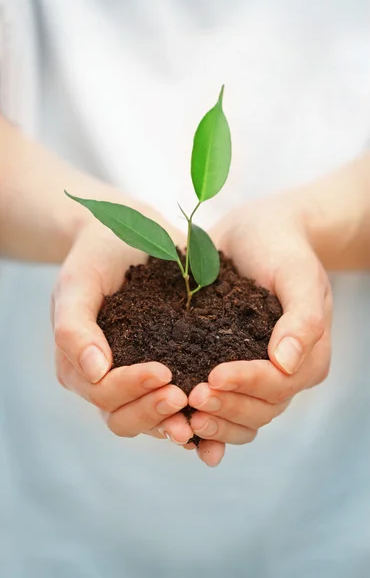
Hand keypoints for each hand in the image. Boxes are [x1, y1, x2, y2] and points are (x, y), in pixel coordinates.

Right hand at [52, 218, 194, 444]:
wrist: (127, 235)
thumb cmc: (97, 256)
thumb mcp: (78, 283)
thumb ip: (74, 327)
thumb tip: (95, 372)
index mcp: (80, 365)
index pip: (102, 392)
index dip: (131, 388)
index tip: (163, 371)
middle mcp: (106, 381)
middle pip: (124, 418)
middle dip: (153, 411)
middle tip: (184, 396)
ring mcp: (136, 381)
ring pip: (151, 421)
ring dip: (175, 421)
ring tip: (203, 409)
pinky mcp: (168, 372)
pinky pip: (178, 407)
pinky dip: (195, 417)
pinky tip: (220, 414)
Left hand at [189, 194, 331, 466]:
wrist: (255, 232)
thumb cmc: (281, 247)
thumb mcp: (298, 273)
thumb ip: (302, 318)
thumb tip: (287, 363)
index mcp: (308, 357)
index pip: (279, 384)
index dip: (247, 384)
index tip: (214, 375)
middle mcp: (284, 374)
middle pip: (259, 410)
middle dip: (226, 407)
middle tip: (192, 396)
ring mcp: (255, 376)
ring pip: (240, 418)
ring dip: (213, 422)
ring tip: (182, 417)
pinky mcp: (229, 370)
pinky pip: (220, 407)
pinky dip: (204, 423)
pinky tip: (179, 428)